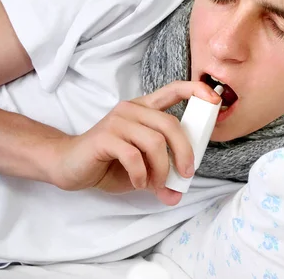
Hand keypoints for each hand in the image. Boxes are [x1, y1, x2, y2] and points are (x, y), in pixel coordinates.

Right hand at [49, 81, 220, 205]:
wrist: (68, 165)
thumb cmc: (108, 162)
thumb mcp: (142, 167)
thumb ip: (162, 176)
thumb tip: (177, 194)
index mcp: (144, 109)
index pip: (173, 89)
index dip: (196, 90)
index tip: (215, 99)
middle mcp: (132, 109)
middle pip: (171, 124)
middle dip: (184, 152)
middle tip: (187, 174)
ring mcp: (117, 120)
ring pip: (154, 142)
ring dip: (161, 169)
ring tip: (156, 184)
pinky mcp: (105, 137)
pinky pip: (134, 155)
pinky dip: (142, 175)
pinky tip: (138, 183)